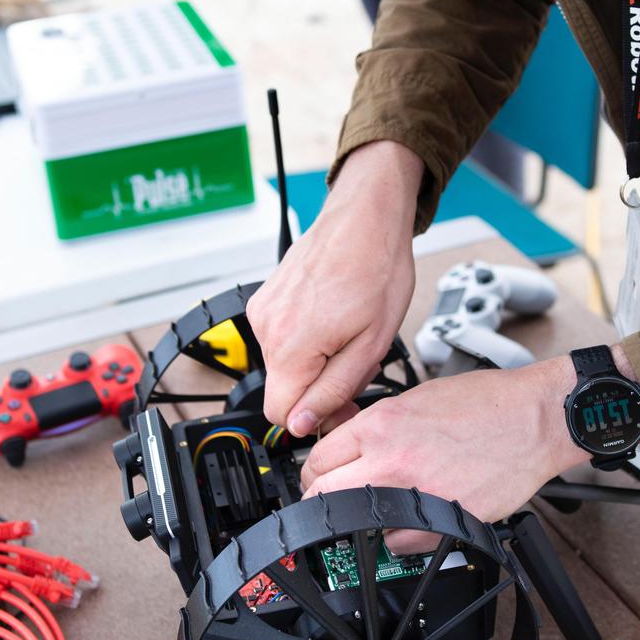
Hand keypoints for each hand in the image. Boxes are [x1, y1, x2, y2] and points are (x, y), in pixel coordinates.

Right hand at [247, 141, 423, 434]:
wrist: (364, 218)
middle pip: (284, 388)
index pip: (282, 415)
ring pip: (284, 363)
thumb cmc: (376, 268)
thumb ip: (334, 390)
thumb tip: (304, 422)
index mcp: (291, 347)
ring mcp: (262, 311)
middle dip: (319, 386)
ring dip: (315, 359)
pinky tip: (334, 315)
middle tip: (357, 360)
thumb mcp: (372, 344)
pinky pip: (281, 336)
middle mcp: (266, 329)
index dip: (317, 417)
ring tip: (348, 331)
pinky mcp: (265, 298)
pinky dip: (306, 337)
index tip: (344, 403)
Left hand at [300, 355, 587, 550]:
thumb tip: (346, 443)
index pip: (317, 459)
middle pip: (322, 494)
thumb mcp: (415, 397)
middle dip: (322, 498)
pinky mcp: (444, 522)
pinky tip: (408, 519)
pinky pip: (398, 544)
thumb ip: (376, 424)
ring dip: (360, 520)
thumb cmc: (485, 403)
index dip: (314, 469)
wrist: (533, 420)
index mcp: (380, 425)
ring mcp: (416, 495)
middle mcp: (391, 461)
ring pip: (356, 524)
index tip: (318, 476)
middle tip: (331, 498)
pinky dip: (397, 537)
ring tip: (376, 507)